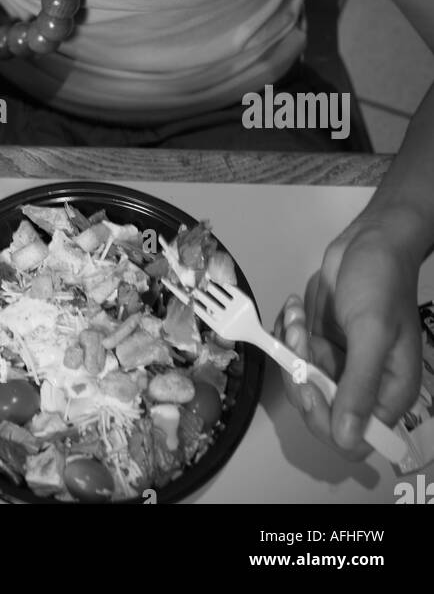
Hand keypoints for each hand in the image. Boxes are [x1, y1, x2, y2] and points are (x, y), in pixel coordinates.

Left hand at [274, 217, 421, 458]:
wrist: (371, 239)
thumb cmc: (381, 281)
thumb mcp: (373, 331)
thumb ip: (360, 385)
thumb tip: (347, 438)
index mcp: (390, 392)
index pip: (354, 438)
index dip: (325, 420)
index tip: (307, 382)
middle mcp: (365, 384)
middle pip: (320, 410)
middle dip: (301, 373)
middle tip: (298, 335)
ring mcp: (341, 364)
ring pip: (301, 380)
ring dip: (291, 347)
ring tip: (298, 314)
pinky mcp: (322, 343)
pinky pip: (293, 354)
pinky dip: (287, 332)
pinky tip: (296, 307)